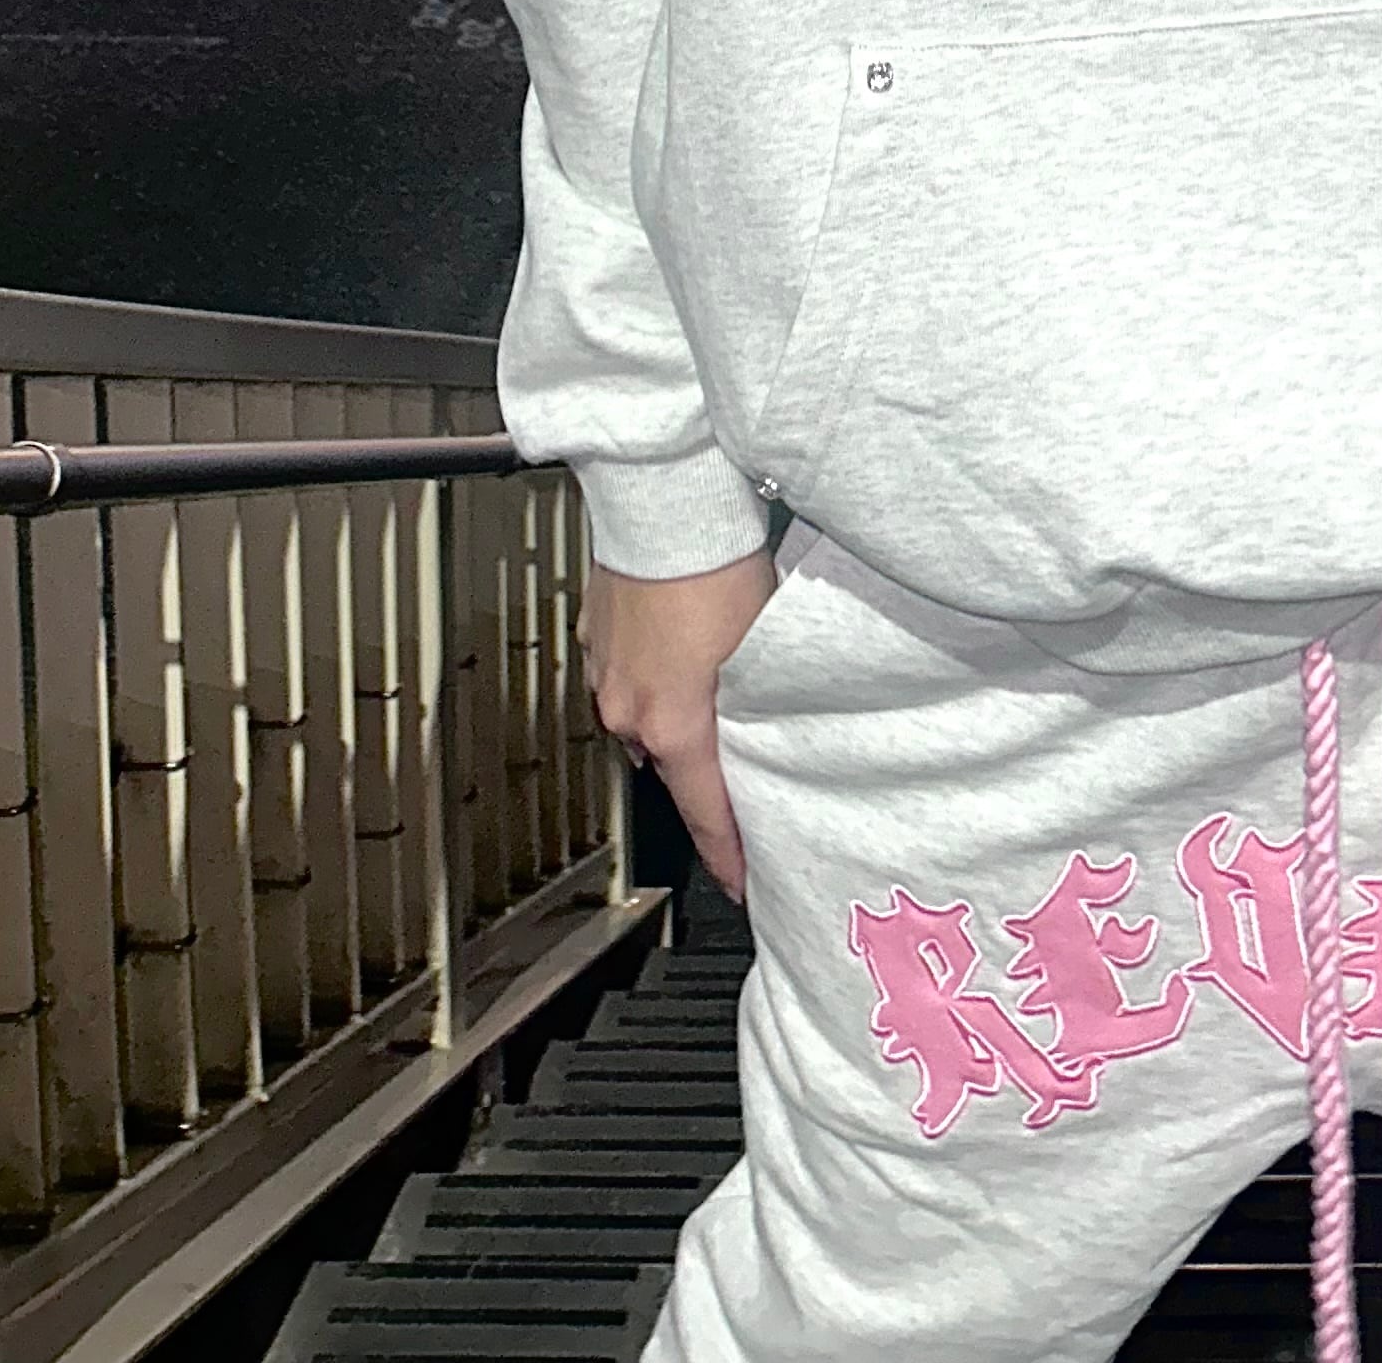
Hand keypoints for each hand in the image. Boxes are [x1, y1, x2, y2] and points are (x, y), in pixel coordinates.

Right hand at [580, 551, 776, 899]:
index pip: (706, 813)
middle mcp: (629, 710)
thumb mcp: (763, 648)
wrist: (666, 498)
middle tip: (745, 767)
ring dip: (678, 716)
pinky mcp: (595, 635)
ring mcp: (605, 673)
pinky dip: (653, 675)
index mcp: (675, 725)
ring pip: (647, 720)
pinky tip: (683, 643)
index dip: (728, 854)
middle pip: (676, 766)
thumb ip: (766, 704)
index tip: (745, 883)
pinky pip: (626, 677)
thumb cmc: (718, 563)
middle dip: (707, 771)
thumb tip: (785, 731)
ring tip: (715, 688)